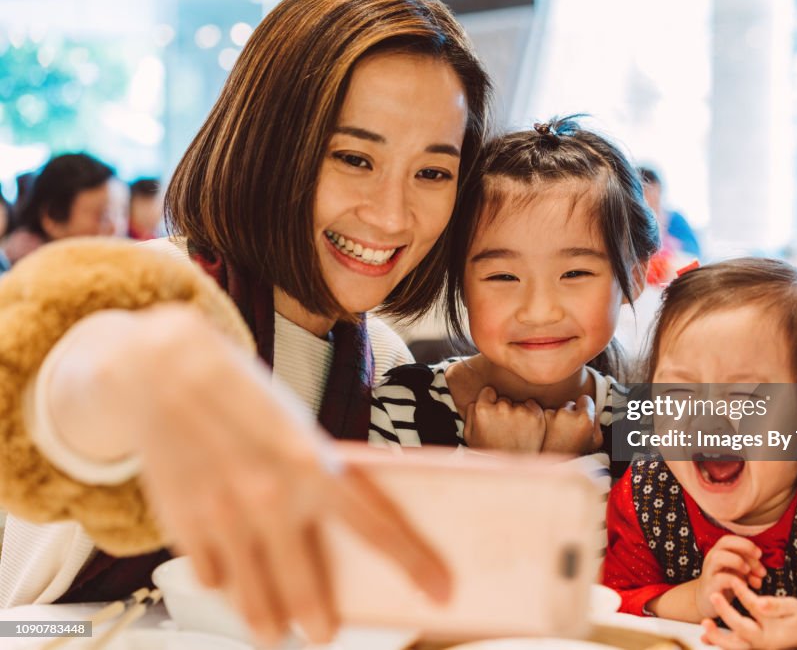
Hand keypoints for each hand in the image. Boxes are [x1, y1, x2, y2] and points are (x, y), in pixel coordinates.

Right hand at [49, 306, 450, 644]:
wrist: (161, 368)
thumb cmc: (241, 397)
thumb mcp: (294, 429)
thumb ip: (313, 478)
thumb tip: (334, 532)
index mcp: (313, 465)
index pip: (376, 526)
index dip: (413, 563)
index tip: (441, 592)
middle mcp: (271, 497)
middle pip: (306, 590)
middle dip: (319, 623)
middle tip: (324, 634)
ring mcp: (223, 517)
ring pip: (254, 602)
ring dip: (269, 624)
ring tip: (275, 632)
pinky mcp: (181, 525)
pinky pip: (211, 578)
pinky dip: (223, 583)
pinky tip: (229, 578)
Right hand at [463, 386, 545, 451]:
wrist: (513, 470)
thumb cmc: (489, 453)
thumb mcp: (470, 436)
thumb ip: (470, 414)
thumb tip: (475, 400)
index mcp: (483, 411)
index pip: (488, 391)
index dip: (490, 400)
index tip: (492, 410)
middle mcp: (502, 408)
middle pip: (504, 399)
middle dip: (503, 409)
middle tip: (503, 428)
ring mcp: (520, 412)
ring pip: (518, 404)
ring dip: (517, 413)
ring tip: (514, 432)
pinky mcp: (536, 416)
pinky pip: (532, 405)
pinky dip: (530, 413)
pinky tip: (525, 428)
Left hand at [541, 395, 600, 453]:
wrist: (552, 466)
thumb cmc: (574, 455)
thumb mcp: (596, 441)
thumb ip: (597, 422)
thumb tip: (593, 411)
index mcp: (584, 418)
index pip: (586, 399)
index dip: (586, 407)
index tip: (584, 412)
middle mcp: (567, 414)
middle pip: (571, 403)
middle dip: (572, 413)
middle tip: (572, 428)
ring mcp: (551, 415)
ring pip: (558, 409)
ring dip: (559, 417)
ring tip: (561, 433)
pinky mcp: (539, 418)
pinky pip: (546, 414)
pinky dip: (548, 420)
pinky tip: (551, 433)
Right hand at [692, 536, 766, 618]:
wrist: (707, 601)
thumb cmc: (724, 585)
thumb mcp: (738, 573)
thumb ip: (750, 570)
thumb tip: (762, 573)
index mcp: (719, 552)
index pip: (731, 539)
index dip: (746, 544)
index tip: (759, 555)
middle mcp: (712, 558)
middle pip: (725, 542)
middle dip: (745, 549)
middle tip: (758, 565)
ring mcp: (709, 571)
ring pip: (719, 557)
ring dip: (737, 562)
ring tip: (748, 572)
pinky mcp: (709, 586)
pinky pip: (720, 578)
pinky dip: (734, 580)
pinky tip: (744, 586)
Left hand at [700, 579, 796, 649]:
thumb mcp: (792, 607)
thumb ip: (774, 605)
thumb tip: (758, 603)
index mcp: (770, 637)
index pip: (749, 616)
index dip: (740, 596)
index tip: (731, 580)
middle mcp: (761, 646)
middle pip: (735, 643)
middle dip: (718, 633)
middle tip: (705, 620)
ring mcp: (756, 648)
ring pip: (733, 647)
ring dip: (716, 638)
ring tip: (703, 625)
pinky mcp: (753, 645)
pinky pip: (734, 646)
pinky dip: (720, 641)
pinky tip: (705, 637)